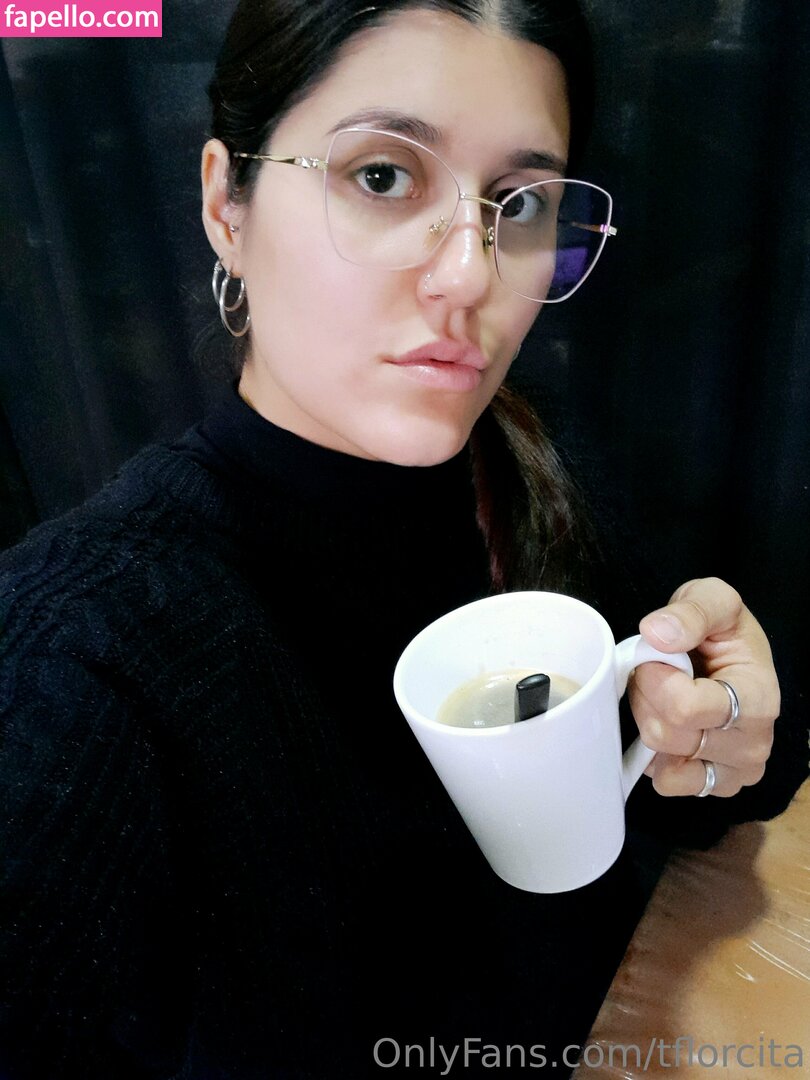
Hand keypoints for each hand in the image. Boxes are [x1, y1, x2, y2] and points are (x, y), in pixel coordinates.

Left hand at [628, 577, 779, 796]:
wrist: (729, 655)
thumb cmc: (723, 632)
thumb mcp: (713, 599)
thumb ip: (690, 611)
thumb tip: (658, 634)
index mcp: (758, 697)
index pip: (686, 708)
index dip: (654, 679)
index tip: (655, 657)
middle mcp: (752, 743)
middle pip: (667, 734)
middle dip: (646, 696)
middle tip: (655, 673)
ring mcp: (734, 771)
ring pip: (660, 758)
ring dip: (648, 721)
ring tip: (664, 696)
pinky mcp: (712, 786)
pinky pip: (665, 782)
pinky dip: (654, 755)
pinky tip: (668, 725)